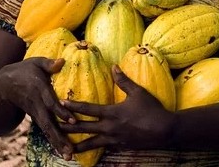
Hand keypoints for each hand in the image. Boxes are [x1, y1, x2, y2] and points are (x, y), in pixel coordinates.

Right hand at [0, 57, 75, 159]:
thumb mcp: (34, 62)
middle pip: (48, 123)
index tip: (72, 121)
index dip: (61, 112)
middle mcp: (37, 105)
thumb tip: (62, 61)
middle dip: (59, 137)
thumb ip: (48, 63)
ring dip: (57, 143)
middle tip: (70, 150)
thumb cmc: (23, 70)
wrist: (2, 85)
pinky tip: (63, 150)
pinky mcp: (36, 117)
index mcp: (38, 90)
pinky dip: (54, 140)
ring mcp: (35, 113)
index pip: (50, 103)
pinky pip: (46, 130)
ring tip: (69, 155)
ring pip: (47, 130)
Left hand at [59, 65, 174, 152]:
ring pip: (91, 143)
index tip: (60, 103)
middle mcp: (109, 128)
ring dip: (77, 145)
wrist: (164, 130)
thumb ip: (124, 80)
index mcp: (112, 113)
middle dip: (68, 127)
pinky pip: (104, 148)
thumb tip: (114, 66)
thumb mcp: (138, 92)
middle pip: (84, 128)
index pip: (88, 109)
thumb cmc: (152, 109)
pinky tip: (89, 152)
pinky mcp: (120, 146)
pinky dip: (94, 150)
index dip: (74, 106)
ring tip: (66, 148)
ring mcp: (114, 139)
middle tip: (54, 126)